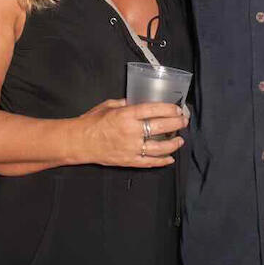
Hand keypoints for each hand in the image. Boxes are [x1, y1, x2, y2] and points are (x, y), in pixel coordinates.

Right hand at [70, 99, 186, 167]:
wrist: (79, 142)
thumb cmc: (91, 122)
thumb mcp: (108, 106)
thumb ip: (125, 103)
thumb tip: (137, 102)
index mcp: (126, 115)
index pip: (153, 110)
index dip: (168, 109)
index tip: (177, 108)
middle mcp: (131, 131)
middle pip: (160, 127)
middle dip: (176, 123)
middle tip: (184, 121)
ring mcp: (131, 148)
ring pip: (159, 148)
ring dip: (173, 144)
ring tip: (180, 140)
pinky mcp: (129, 161)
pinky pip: (149, 162)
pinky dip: (162, 161)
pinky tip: (170, 158)